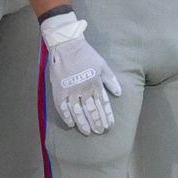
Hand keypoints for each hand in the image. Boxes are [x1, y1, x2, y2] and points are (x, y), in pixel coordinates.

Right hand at [42, 13, 120, 135]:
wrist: (67, 45)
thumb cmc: (86, 54)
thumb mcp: (103, 65)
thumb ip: (110, 80)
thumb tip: (119, 94)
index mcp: (95, 83)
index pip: (103, 104)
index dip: (106, 116)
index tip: (109, 126)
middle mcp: (84, 89)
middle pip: (91, 110)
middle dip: (96, 122)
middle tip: (99, 131)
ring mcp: (70, 90)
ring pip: (77, 110)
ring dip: (83, 122)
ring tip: (87, 132)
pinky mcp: (58, 89)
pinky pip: (62, 106)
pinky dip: (66, 116)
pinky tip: (70, 124)